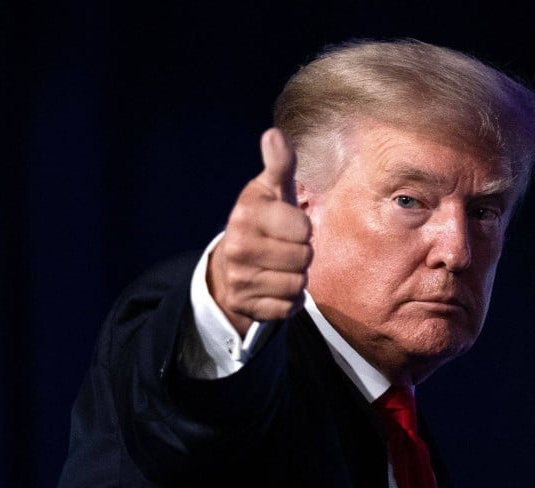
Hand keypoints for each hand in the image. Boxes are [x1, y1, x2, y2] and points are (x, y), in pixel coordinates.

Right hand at [207, 128, 312, 336]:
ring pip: (298, 284)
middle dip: (301, 254)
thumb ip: (279, 164)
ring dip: (296, 278)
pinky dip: (288, 300)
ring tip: (279, 267)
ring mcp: (240, 279)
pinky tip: (274, 287)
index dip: (303, 229)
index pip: (303, 229)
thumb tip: (274, 134)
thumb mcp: (272, 191)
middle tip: (284, 249)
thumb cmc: (264, 222)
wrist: (231, 266)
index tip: (288, 226)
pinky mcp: (246, 306)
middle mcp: (237, 247)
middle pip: (304, 258)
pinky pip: (288, 307)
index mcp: (246, 214)